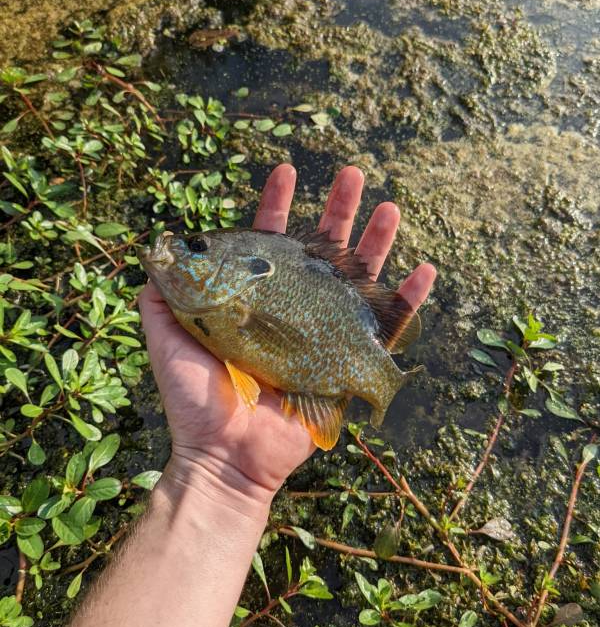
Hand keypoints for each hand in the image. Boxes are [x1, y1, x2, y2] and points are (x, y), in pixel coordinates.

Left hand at [138, 165, 435, 513]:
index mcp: (255, 300)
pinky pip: (387, 330)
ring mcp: (323, 335)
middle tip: (354, 174)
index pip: (270, 243)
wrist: (225, 455)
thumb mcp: (168, 338)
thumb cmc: (195, 399)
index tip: (286, 171)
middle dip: (337, 211)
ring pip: (357, 279)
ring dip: (375, 242)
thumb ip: (163, 297)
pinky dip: (409, 302)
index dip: (277, 207)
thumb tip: (159, 253)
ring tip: (389, 207)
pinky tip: (424, 270)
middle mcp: (292, 311)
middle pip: (321, 251)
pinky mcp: (347, 365)